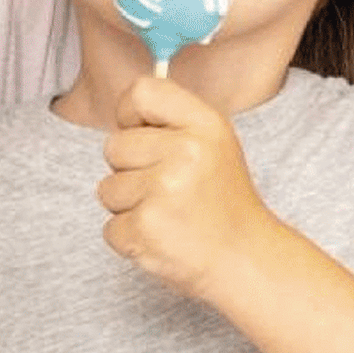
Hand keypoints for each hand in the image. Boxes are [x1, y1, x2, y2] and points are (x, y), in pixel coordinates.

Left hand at [98, 72, 270, 301]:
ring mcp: (164, 191)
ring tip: (168, 216)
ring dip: (129, 207)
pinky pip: (110, 227)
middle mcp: (186, 152)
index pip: (141, 91)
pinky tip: (163, 239)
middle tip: (168, 190)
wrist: (246, 261)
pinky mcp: (146, 229)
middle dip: (130, 171)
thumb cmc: (223, 203)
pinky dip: (131, 239)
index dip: (131, 115)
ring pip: (107, 189)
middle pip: (114, 146)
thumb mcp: (213, 145)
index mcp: (205, 125)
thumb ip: (172, 120)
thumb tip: (123, 108)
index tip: (146, 138)